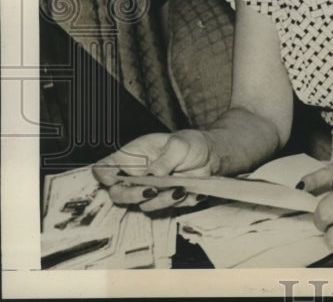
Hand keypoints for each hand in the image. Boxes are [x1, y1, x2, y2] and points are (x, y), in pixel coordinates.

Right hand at [91, 130, 212, 211]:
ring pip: (144, 206)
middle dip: (132, 196)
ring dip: (162, 200)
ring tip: (180, 189)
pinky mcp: (165, 202)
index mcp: (131, 158)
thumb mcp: (179, 144)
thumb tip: (154, 175)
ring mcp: (149, 192)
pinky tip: (191, 192)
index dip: (103, 175)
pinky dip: (181, 202)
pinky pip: (169, 210)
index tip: (113, 178)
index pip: (104, 169)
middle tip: (152, 190)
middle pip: (118, 195)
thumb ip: (165, 159)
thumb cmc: (187, 145)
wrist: (207, 155)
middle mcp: (135, 178)